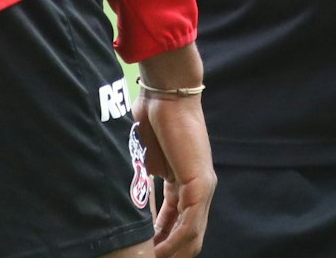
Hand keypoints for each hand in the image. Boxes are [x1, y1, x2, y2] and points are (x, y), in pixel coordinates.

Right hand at [134, 45, 214, 257]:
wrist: (165, 94)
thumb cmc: (152, 117)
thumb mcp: (146, 159)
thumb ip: (144, 182)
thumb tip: (133, 201)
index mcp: (185, 183)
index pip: (176, 224)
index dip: (159, 242)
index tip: (142, 252)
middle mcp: (198, 189)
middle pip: (188, 236)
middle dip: (167, 252)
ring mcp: (202, 188)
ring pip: (191, 236)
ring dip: (169, 252)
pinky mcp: (199, 184)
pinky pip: (189, 224)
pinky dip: (173, 241)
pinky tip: (157, 251)